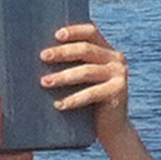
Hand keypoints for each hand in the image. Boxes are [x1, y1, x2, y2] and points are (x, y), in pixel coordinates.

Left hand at [39, 22, 129, 139]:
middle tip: (43, 56)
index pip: (91, 32)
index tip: (56, 35)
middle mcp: (116, 59)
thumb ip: (73, 64)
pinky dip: (73, 99)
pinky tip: (58, 105)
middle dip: (62, 52)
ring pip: (86, 71)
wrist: (112, 128)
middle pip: (86, 50)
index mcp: (107, 50)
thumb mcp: (83, 79)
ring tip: (44, 82)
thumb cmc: (90, 101)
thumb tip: (40, 55)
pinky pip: (92, 93)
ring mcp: (119, 75)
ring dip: (63, 76)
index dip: (74, 31)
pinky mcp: (118, 92)